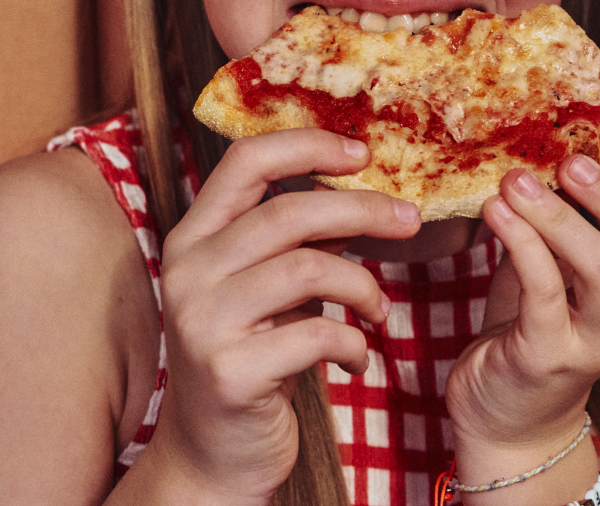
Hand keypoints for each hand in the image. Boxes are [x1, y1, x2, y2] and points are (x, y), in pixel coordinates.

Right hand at [146, 129, 420, 505]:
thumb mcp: (268, 285)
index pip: (245, 160)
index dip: (307, 145)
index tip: (361, 152)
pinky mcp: (229, 373)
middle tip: (410, 220)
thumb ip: (299, 237)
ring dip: (364, 285)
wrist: (213, 454)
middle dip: (363, 210)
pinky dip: (353, 342)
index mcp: (194, 236)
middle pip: (289, 212)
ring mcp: (202, 321)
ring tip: (378, 308)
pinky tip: (356, 358)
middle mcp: (188, 271)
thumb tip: (361, 184)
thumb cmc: (252, 354)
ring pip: (309, 268)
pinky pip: (317, 334)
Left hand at [446, 132, 599, 475]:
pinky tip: (495, 214)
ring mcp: (595, 337)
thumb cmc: (537, 317)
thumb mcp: (563, 256)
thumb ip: (570, 208)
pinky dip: (522, 247)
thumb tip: (552, 131)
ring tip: (517, 181)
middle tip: (572, 160)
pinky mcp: (548, 356)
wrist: (509, 413)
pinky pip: (545, 297)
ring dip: (560, 218)